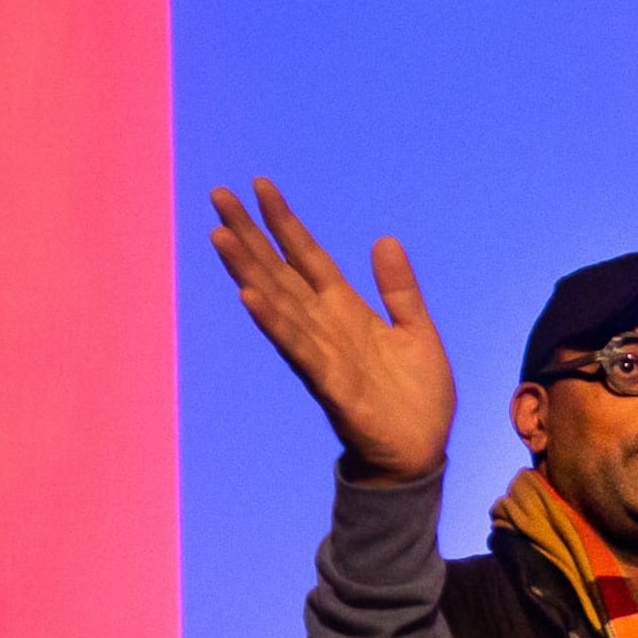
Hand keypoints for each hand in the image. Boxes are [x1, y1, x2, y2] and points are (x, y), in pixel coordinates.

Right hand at [207, 178, 455, 483]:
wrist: (420, 453)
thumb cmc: (416, 397)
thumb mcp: (417, 330)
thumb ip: (398, 288)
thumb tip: (385, 239)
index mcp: (346, 311)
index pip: (308, 257)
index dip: (285, 222)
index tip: (260, 185)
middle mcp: (325, 327)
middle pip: (279, 272)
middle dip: (249, 235)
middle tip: (218, 195)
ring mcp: (323, 355)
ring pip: (278, 305)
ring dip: (248, 271)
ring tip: (221, 237)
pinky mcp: (331, 386)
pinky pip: (298, 350)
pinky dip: (274, 324)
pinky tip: (249, 298)